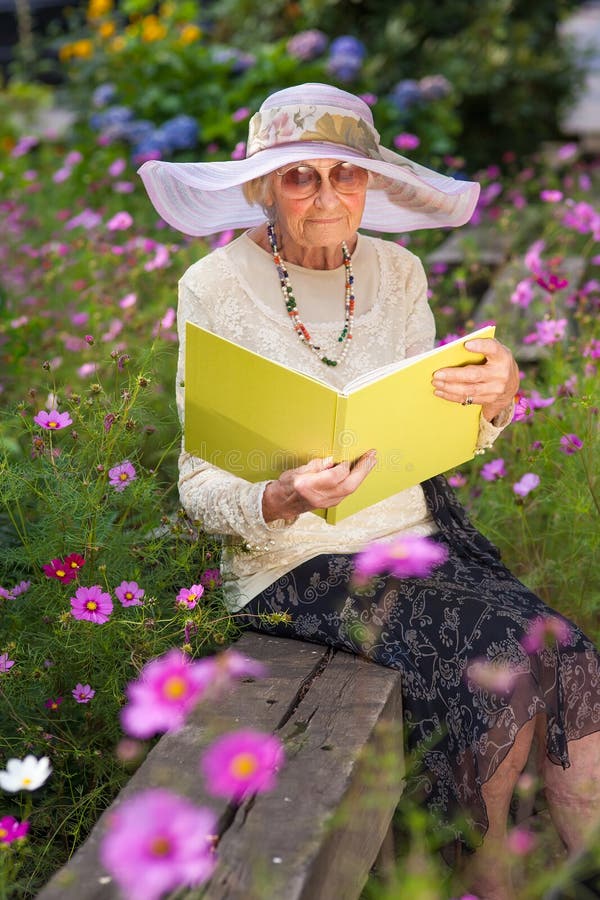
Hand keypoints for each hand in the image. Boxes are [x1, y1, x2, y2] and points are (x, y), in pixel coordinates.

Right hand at [262, 450, 376, 522]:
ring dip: (362, 475)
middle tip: (372, 457)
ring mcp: (326, 503)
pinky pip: (347, 492)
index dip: (343, 466)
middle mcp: (319, 496)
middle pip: (348, 485)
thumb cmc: (286, 485)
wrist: (281, 504)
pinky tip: (359, 472)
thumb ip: (316, 465)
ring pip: (350, 490)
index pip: (334, 476)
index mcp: (308, 486)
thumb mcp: (297, 470)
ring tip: (370, 462)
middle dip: (362, 470)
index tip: (347, 457)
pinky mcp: (330, 504)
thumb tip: (332, 460)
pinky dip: (355, 481)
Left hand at [432, 338, 518, 421]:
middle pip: (475, 375)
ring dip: (449, 387)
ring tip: (435, 383)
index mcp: (502, 357)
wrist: (510, 383)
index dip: (481, 346)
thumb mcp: (494, 351)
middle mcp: (501, 374)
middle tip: (436, 374)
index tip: (467, 344)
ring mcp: (495, 390)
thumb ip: (480, 347)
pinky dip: (451, 396)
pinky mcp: (488, 400)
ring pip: (469, 390)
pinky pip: (467, 399)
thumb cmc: (495, 361)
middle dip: (453, 375)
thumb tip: (455, 350)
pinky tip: (439, 391)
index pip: (493, 349)